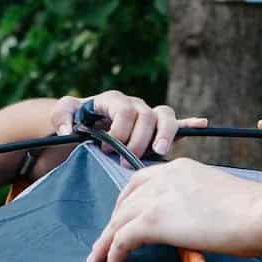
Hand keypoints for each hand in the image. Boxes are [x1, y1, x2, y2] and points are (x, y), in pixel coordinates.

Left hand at [48, 90, 206, 159]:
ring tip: (160, 152)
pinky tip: (201, 124)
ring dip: (165, 134)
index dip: (119, 130)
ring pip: (164, 116)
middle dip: (139, 140)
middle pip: (146, 116)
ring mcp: (147, 116)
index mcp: (113, 100)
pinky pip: (176, 122)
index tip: (107, 150)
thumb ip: (60, 117)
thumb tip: (66, 130)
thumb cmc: (74, 122)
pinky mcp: (156, 129)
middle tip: (126, 160)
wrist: (82, 127)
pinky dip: (189, 122)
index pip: (124, 110)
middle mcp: (134, 105)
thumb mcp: (62, 117)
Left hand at [88, 159, 261, 261]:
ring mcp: (156, 198)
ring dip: (105, 243)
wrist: (260, 214)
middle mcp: (163, 177)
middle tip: (105, 243)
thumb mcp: (218, 198)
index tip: (123, 218)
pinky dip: (113, 254)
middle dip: (113, 222)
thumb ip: (198, 204)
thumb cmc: (253, 212)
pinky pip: (121, 239)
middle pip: (125, 200)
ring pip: (118, 221)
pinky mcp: (152, 220)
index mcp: (180, 168)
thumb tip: (193, 224)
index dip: (128, 202)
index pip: (142, 181)